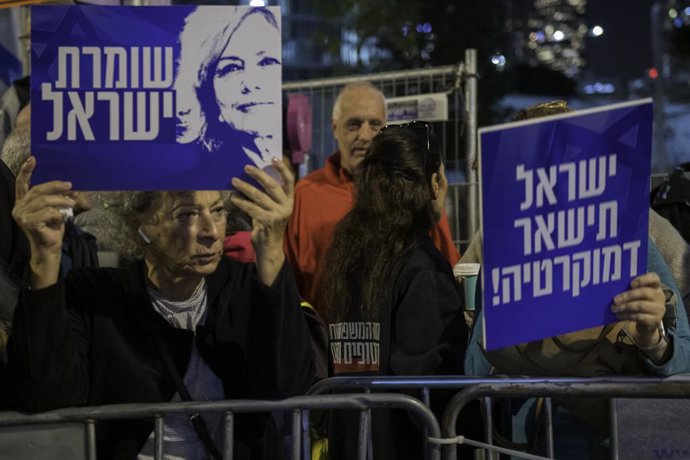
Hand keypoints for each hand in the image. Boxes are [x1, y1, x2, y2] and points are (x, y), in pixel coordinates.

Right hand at [12, 156, 74, 287]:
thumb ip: (58, 198)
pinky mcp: (29, 222)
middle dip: (55, 186)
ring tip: (71, 203)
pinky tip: (62, 217)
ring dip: (61, 200)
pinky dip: (58, 213)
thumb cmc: (52, 229)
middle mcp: (19, 207)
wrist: (50, 248)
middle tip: (70, 186)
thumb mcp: (56, 209)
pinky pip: (47, 212)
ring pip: (43, 200)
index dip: (26, 170)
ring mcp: (22, 215)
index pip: (22, 184)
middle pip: (37, 190)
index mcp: (23, 202)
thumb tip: (70, 186)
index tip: (33, 158)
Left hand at [230, 158, 293, 284]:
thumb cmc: (268, 223)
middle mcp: (286, 206)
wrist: (269, 247)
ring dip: (245, 187)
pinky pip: (251, 208)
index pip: (289, 180)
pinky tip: (233, 197)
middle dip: (258, 174)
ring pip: (259, 196)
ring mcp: (278, 214)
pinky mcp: (268, 222)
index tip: (273, 158)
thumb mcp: (272, 207)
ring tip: (234, 181)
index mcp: (290, 200)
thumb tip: (253, 174)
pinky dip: (241, 202)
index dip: (282, 168)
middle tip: (245, 167)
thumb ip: (268, 194)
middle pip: (272, 185)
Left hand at [611, 272, 665, 347]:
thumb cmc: (639, 303)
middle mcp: (659, 296)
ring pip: (640, 305)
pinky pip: (639, 316)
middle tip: (615, 300)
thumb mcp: (638, 295)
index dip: (643, 279)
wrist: (648, 323)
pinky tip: (618, 315)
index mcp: (655, 287)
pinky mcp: (655, 320)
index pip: (654, 278)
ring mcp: (659, 309)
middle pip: (644, 292)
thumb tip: (612, 287)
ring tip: (614, 308)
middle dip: (627, 296)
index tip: (631, 284)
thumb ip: (630, 289)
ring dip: (624, 307)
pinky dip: (626, 316)